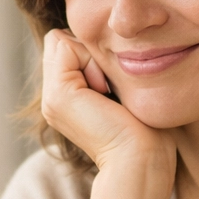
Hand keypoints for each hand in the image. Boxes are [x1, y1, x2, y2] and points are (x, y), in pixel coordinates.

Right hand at [41, 30, 175, 175]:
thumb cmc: (146, 129)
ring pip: (62, 41)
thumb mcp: (122, 89)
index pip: (67, 45)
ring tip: (108, 92)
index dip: (92, 53)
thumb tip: (106, 39)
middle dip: (90, 52)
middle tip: (110, 88)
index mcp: (67, 99)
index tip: (114, 87)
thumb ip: (105, 67)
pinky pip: (67, 46)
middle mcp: (53, 99)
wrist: (141, 159)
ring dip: (92, 57)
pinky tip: (105, 91)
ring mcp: (51, 98)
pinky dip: (91, 61)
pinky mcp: (58, 96)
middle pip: (62, 41)